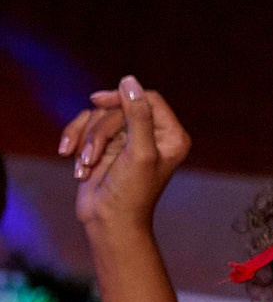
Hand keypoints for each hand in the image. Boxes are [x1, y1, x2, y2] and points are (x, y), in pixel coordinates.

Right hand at [59, 77, 190, 237]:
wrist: (107, 221)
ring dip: (86, 140)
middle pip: (119, 108)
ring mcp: (127, 139)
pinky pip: (85, 127)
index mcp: (171, 134)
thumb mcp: (138, 152)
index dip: (123, 98)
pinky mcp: (104, 146)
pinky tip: (71, 160)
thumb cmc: (130, 192)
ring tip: (85, 166)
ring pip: (99, 117)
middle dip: (100, 132)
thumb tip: (129, 81)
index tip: (98, 102)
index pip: (147, 99)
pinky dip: (75, 142)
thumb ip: (138, 115)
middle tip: (92, 158)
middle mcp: (152, 134)